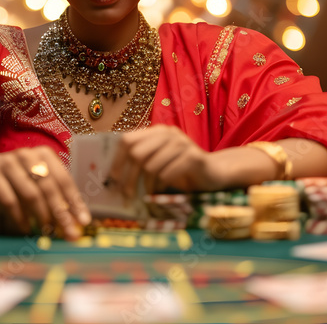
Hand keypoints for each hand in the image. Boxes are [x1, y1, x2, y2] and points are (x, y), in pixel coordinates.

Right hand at [0, 146, 90, 239]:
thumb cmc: (15, 178)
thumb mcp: (35, 181)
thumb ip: (54, 198)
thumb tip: (76, 223)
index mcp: (43, 154)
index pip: (64, 179)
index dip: (75, 201)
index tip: (83, 221)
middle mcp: (27, 154)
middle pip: (49, 187)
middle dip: (60, 212)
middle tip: (68, 232)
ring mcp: (7, 162)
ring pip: (31, 193)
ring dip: (41, 215)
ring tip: (46, 231)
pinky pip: (9, 199)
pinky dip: (20, 217)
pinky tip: (25, 228)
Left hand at [108, 125, 222, 199]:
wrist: (214, 172)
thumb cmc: (182, 170)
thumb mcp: (159, 162)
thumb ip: (141, 161)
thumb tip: (113, 176)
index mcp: (157, 132)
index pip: (127, 140)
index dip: (116, 160)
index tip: (112, 179)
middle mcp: (168, 133)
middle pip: (136, 153)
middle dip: (129, 177)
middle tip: (126, 194)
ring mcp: (181, 143)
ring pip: (150, 166)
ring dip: (146, 185)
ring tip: (148, 194)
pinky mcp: (192, 157)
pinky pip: (166, 174)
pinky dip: (161, 186)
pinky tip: (163, 190)